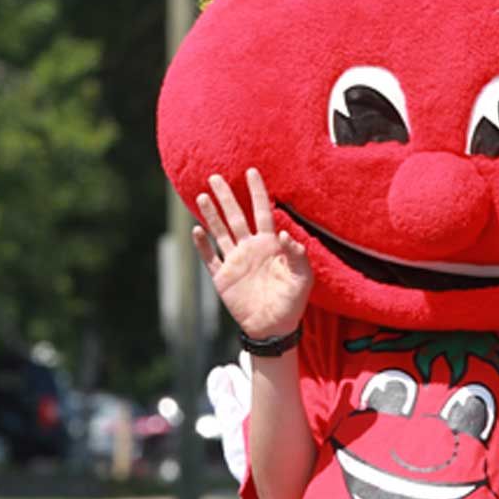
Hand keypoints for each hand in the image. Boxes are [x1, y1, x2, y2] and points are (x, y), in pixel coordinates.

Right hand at [193, 168, 311, 339]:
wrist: (274, 327)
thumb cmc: (292, 301)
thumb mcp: (303, 277)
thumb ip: (298, 255)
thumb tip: (286, 234)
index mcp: (270, 244)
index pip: (262, 211)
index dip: (257, 192)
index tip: (251, 172)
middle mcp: (250, 248)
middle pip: (236, 216)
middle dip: (226, 196)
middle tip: (216, 176)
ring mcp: (235, 261)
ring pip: (220, 232)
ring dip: (211, 214)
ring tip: (201, 195)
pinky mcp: (223, 277)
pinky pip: (210, 258)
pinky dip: (202, 245)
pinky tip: (196, 230)